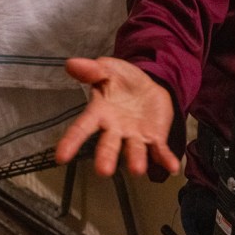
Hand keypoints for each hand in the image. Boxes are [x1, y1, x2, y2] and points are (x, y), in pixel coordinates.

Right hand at [55, 57, 181, 177]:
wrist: (148, 85)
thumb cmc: (121, 80)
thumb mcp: (107, 69)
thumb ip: (92, 70)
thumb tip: (71, 63)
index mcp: (100, 113)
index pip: (82, 128)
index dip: (71, 142)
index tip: (61, 157)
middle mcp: (115, 130)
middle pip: (108, 145)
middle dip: (106, 157)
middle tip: (103, 170)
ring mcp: (135, 136)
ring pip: (134, 150)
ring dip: (135, 160)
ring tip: (137, 169)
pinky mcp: (154, 138)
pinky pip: (160, 150)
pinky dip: (166, 159)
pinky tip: (172, 167)